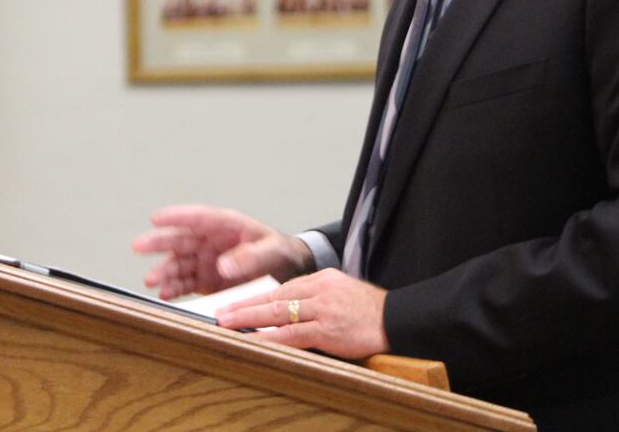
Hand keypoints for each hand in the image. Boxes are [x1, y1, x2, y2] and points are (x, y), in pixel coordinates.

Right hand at [132, 205, 313, 299]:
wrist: (286, 272)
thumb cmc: (279, 253)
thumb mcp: (270, 251)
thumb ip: (249, 256)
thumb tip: (223, 265)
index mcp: (225, 225)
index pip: (197, 217)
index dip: (176, 217)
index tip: (156, 218)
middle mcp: (209, 241)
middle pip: (179, 240)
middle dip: (158, 243)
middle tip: (139, 246)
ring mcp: (205, 261)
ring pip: (178, 264)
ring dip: (164, 271)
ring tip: (152, 281)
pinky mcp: (205, 281)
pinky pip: (185, 283)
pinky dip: (173, 288)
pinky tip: (164, 294)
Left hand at [216, 268, 388, 359]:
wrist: (398, 318)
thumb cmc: (368, 309)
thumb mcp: (340, 291)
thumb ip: (314, 296)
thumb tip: (285, 308)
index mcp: (321, 278)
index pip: (281, 288)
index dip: (254, 297)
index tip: (234, 303)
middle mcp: (319, 290)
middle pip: (274, 297)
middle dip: (244, 306)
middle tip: (220, 313)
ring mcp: (323, 309)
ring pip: (280, 313)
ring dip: (250, 320)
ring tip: (228, 325)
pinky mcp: (329, 330)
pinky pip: (295, 334)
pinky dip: (273, 337)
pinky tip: (257, 341)